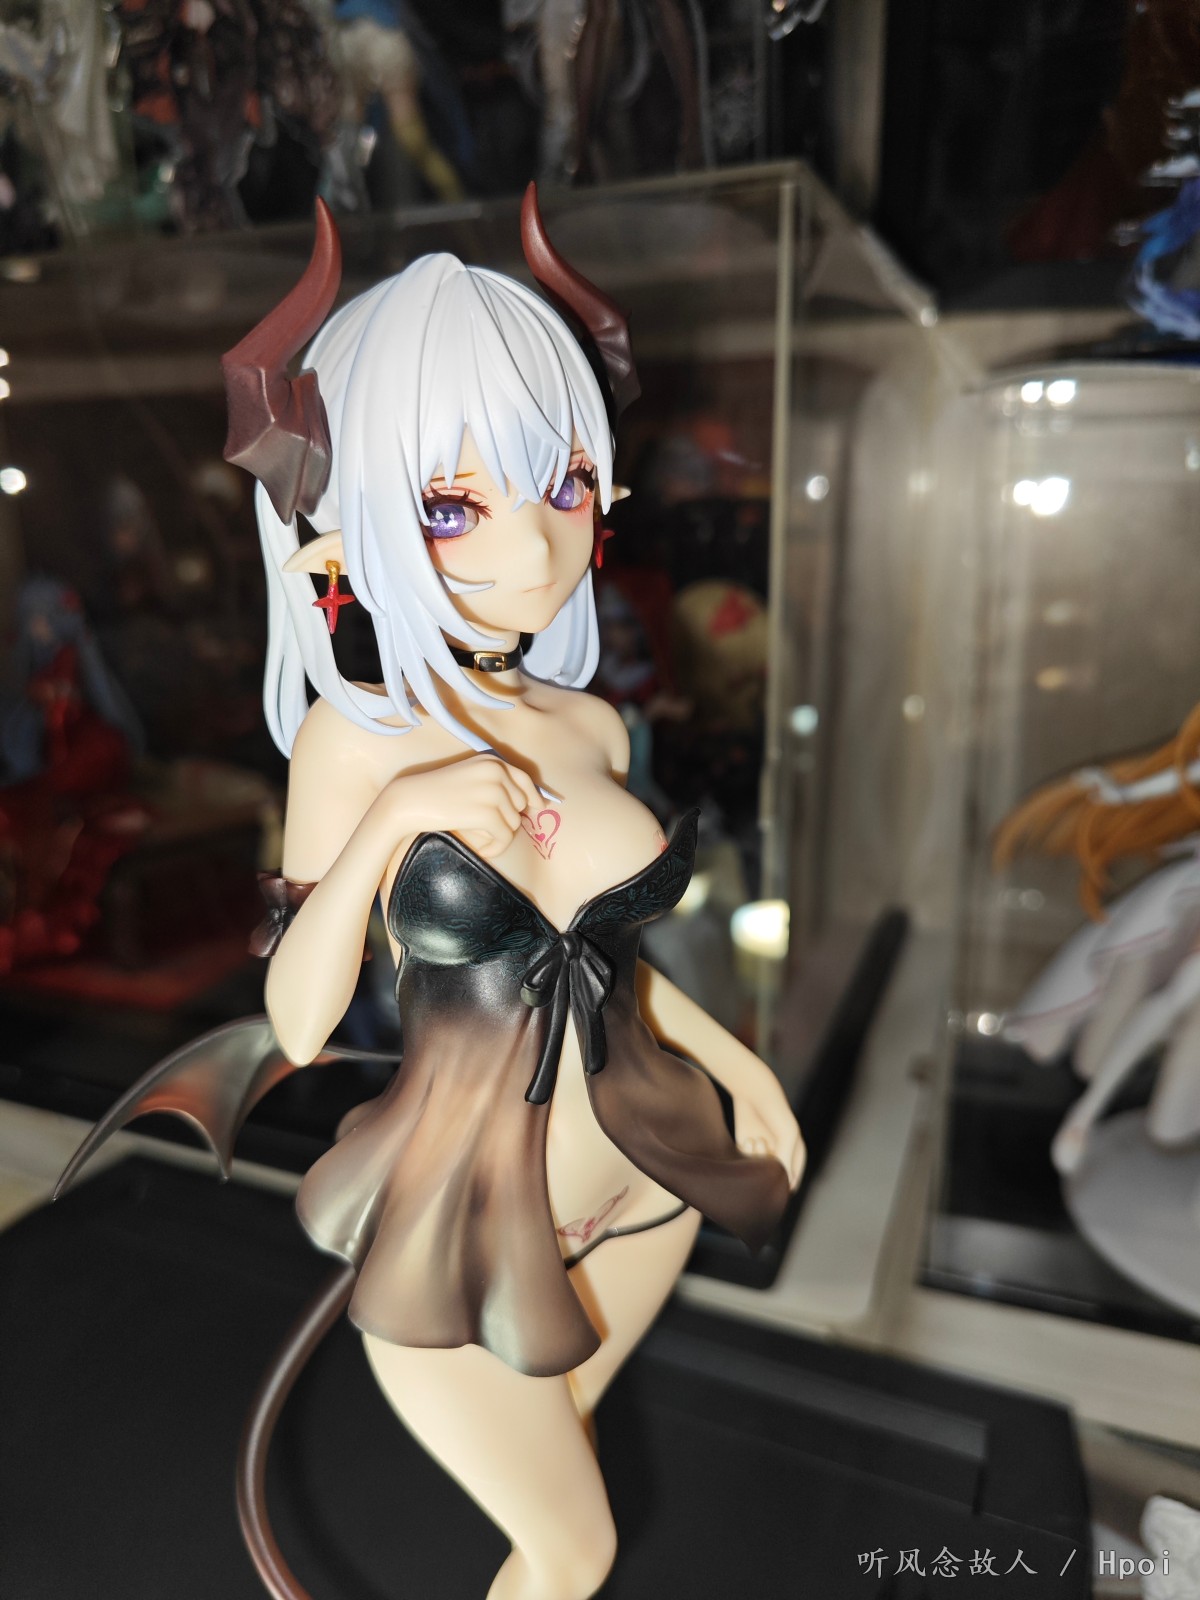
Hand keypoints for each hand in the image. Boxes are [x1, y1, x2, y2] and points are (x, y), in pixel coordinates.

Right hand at [388, 756, 542, 859]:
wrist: (410, 800)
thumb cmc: (436, 792)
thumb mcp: (469, 776)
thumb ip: (496, 783)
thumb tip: (527, 804)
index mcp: (492, 761)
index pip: (525, 779)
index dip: (533, 796)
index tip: (536, 809)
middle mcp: (496, 772)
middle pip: (519, 806)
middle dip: (506, 820)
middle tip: (486, 830)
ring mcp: (493, 792)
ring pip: (513, 824)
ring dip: (498, 837)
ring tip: (481, 840)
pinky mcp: (487, 813)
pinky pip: (505, 838)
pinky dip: (495, 848)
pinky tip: (482, 849)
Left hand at [734, 1087, 805, 1189]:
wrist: (752, 1093)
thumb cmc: (775, 1112)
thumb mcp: (787, 1135)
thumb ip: (786, 1161)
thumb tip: (784, 1183)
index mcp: (796, 1153)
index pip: (793, 1180)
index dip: (785, 1183)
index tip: (776, 1177)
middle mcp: (779, 1154)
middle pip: (773, 1177)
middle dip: (769, 1170)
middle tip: (767, 1156)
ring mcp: (762, 1151)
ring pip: (758, 1168)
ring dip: (757, 1157)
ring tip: (759, 1140)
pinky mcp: (746, 1146)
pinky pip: (745, 1159)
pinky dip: (746, 1153)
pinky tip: (749, 1139)